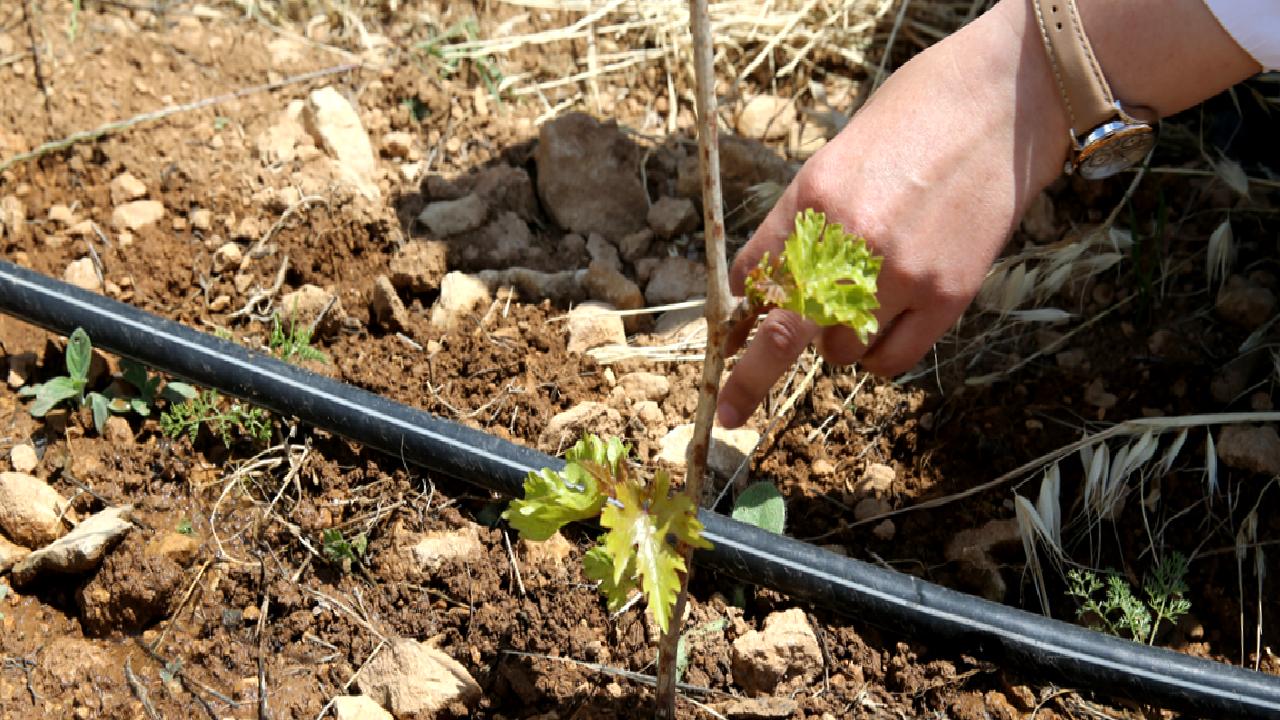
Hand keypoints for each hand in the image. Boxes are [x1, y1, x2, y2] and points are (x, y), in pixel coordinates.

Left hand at [716, 0, 1067, 428]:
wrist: (1003, 102)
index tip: (730, 344)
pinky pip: (892, 359)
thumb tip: (758, 287)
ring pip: (841, 352)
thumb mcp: (833, 160)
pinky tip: (888, 324)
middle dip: (749, 380)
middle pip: (783, 333)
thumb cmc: (912, 122)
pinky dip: (879, 355)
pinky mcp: (949, 295)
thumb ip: (795, 224)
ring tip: (864, 300)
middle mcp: (850, 241)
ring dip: (838, 342)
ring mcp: (901, 273)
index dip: (738, 318)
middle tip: (731, 413)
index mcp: (812, 200)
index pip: (754, 279)